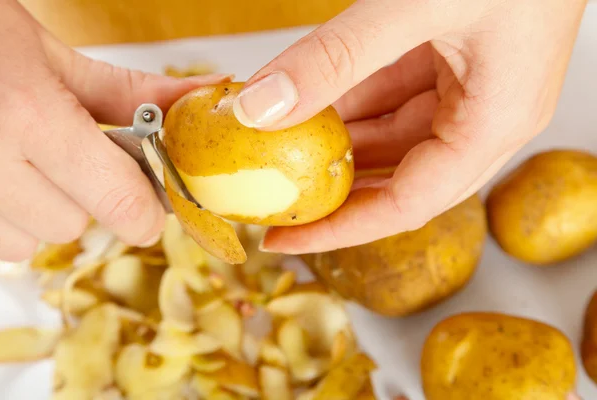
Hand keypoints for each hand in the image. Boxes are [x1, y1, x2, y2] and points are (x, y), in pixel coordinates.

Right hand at [0, 0, 230, 260]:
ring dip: (38, 214)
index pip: (118, 200)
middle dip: (86, 200)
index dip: (144, 209)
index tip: (150, 202)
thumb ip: (131, 91)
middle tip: (74, 161)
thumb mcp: (53, 54)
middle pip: (72, 227)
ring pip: (25, 244)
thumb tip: (195, 102)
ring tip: (23, 163)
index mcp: (31, 114)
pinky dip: (3, 220)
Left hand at [233, 0, 587, 253]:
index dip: (340, 228)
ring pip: (391, 133)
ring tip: (281, 145)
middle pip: (396, 176)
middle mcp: (484, 116)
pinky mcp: (454, 59)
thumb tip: (262, 107)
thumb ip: (336, 57)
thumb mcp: (416, 5)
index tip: (286, 238)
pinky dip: (350, 96)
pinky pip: (393, 92)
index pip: (406, 205)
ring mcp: (470, 87)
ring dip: (336, 137)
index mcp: (494, 124)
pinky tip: (311, 96)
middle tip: (274, 196)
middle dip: (333, 187)